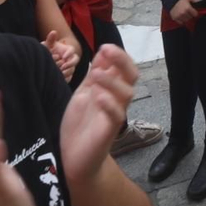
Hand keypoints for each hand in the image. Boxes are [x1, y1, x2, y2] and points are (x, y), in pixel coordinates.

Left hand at [42, 30, 79, 80]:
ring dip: (67, 71)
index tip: (63, 56)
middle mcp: (71, 58)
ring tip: (60, 72)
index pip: (72, 51)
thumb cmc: (49, 52)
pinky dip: (66, 78)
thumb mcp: (49, 46)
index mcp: (68, 50)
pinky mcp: (68, 75)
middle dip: (68, 63)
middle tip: (61, 66)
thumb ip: (50, 40)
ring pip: (73, 69)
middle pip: (75, 60)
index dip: (69, 53)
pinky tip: (60, 78)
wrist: (48, 61)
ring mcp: (70, 67)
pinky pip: (70, 77)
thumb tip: (53, 32)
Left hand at [58, 46, 137, 185]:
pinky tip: (99, 96)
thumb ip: (94, 76)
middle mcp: (117, 100)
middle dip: (122, 61)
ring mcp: (115, 114)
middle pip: (131, 76)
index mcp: (111, 89)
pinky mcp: (110, 131)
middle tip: (107, 51)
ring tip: (96, 74)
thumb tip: (102, 52)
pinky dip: (109, 104)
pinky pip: (117, 115)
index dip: (117, 55)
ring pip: (126, 93)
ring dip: (112, 80)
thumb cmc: (80, 125)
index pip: (123, 67)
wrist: (74, 158)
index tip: (104, 47)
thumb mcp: (84, 94)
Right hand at [169, 0, 199, 25]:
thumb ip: (195, 0)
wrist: (171, 0)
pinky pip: (181, 23)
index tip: (193, 12)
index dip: (195, 13)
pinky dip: (182, 20)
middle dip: (190, 15)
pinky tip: (181, 16)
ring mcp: (179, 16)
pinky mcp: (175, 18)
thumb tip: (202, 1)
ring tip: (184, 14)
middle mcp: (183, 13)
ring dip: (186, 18)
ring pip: (186, 20)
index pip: (195, 14)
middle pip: (191, 18)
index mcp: (188, 8)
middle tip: (188, 12)